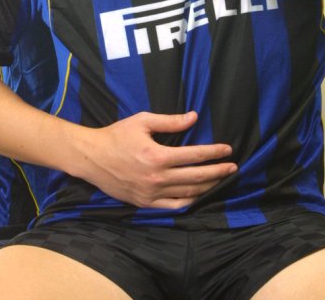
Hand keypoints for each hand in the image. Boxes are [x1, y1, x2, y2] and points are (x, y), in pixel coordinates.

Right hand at [75, 111, 236, 208]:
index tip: (228, 150)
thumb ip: (170, 121)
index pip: (195, 155)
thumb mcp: (142, 121)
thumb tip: (194, 117)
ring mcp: (151, 193)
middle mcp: (157, 177)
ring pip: (188, 193)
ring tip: (220, 181)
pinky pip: (172, 206)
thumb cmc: (116, 135)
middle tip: (233, 167)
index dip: (214, 153)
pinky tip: (198, 196)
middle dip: (218, 172)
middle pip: (196, 177)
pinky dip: (188, 201)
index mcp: (158, 156)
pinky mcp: (144, 203)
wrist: (92, 157)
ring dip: (207, 187)